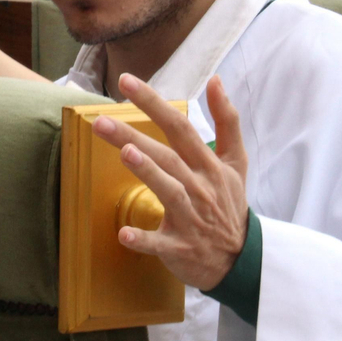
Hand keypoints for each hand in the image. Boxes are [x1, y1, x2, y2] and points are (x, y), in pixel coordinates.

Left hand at [95, 73, 249, 289]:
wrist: (241, 259)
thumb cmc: (229, 204)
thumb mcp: (236, 162)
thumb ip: (227, 120)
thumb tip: (215, 81)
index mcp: (208, 165)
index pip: (180, 127)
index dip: (154, 103)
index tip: (126, 82)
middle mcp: (199, 187)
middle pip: (166, 156)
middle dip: (133, 136)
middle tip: (100, 121)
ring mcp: (190, 218)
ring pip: (168, 191)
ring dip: (148, 172)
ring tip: (126, 153)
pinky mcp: (180, 248)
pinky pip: (160, 243)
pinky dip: (143, 239)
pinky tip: (123, 233)